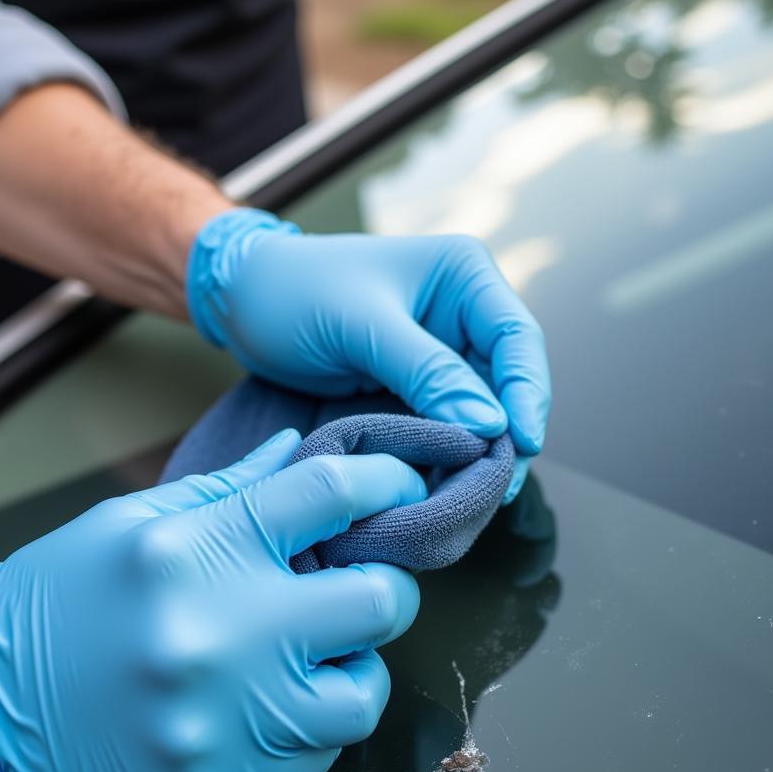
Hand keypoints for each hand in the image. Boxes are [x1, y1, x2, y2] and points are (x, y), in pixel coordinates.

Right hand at [0, 430, 423, 771]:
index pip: (332, 494)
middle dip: (383, 590)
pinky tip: (264, 710)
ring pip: (360, 698)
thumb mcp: (138, 519)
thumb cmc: (63, 592)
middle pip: (380, 602)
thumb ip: (233, 487)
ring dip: (351, 673)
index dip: (385, 481)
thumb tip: (306, 450)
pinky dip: (301, 731)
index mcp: (202, 548)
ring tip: (310, 661)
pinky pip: (308, 763)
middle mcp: (221, 632)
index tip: (402, 487)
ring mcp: (220, 719)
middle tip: (355, 591)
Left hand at [187, 209, 551, 501]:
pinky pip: (448, 423)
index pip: (516, 338)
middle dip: (508, 433)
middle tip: (499, 488)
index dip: (527, 393)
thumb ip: (428, 373)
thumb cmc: (295, 293)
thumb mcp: (362, 327)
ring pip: (483, 409)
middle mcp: (463, 311)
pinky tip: (444, 483)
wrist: (244, 302)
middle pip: (509, 380)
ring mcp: (442, 351)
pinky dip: (449, 453)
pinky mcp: (416, 384)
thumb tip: (489, 425)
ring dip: (481, 450)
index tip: (522, 444)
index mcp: (463, 275)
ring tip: (477, 496)